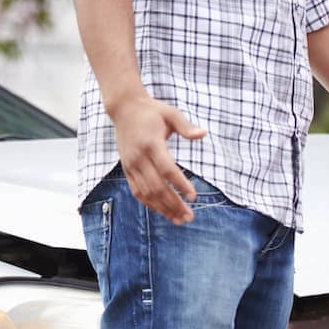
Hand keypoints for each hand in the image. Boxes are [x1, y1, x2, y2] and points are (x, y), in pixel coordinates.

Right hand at [110, 96, 206, 224]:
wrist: (124, 109)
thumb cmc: (152, 111)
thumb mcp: (171, 113)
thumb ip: (186, 126)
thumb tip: (203, 133)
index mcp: (151, 144)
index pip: (167, 169)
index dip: (180, 184)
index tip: (193, 197)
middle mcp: (138, 157)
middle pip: (157, 186)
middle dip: (174, 204)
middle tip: (190, 216)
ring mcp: (131, 165)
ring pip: (146, 193)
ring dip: (163, 208)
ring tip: (180, 220)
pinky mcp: (127, 169)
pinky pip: (138, 191)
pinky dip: (151, 204)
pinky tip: (164, 212)